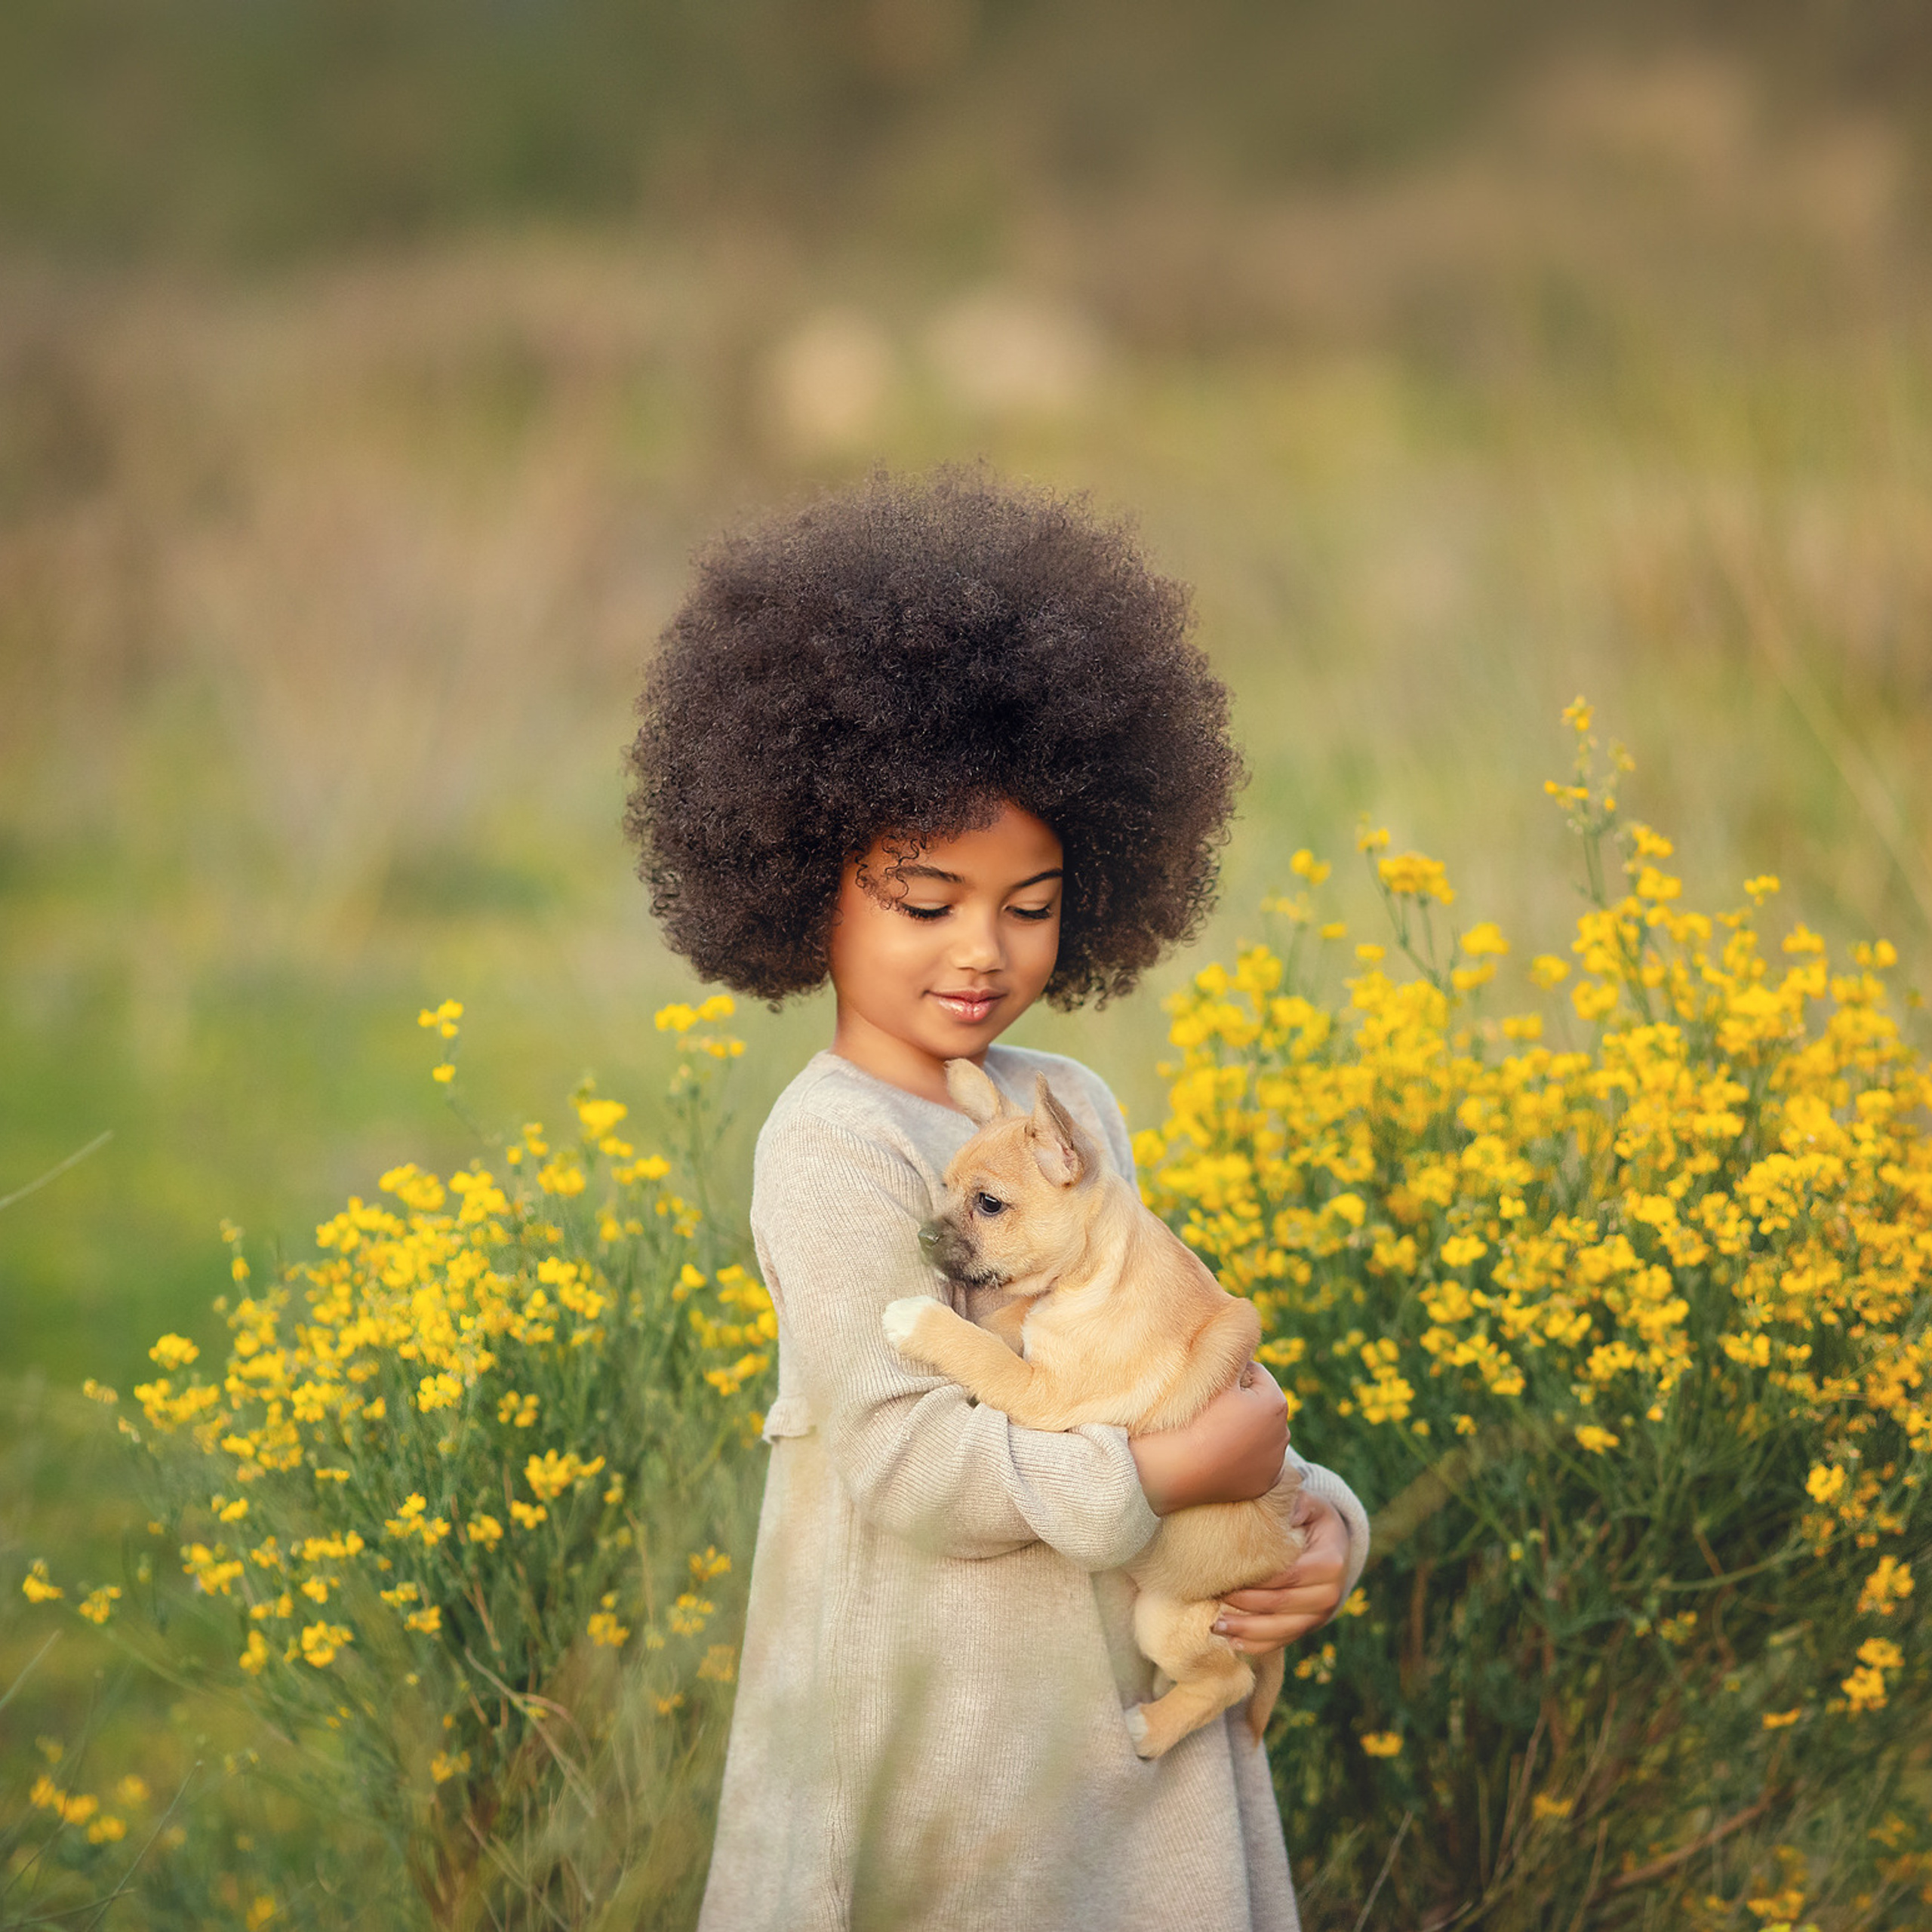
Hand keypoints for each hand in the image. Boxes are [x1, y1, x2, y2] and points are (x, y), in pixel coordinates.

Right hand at [1130, 1362, 1289, 1516]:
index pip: (1255, 1373)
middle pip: (1260, 1403)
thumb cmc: (1190, 1418)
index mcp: (1275, 1403)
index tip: (1208, 1385)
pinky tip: (1222, 1452)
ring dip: (1244, 1428)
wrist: (1170, 1472)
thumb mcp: (1212, 1375)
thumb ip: (1231, 1353)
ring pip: (1259, 1432)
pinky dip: (1244, 1455)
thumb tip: (1239, 1336)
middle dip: (1242, 1401)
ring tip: (1213, 1431)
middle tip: (1209, 1409)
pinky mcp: (1262, 1485)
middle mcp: (1283, 1433)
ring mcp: (1274, 1463)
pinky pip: (1257, 1460)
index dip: (1230, 1375)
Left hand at [1211, 1491, 1350, 1653]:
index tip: (1227, 1580)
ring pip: (1282, 1630)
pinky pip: (1282, 1641)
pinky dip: (1257, 1645)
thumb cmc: (1313, 1519)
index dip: (1258, 1583)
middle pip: (1282, 1606)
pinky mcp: (1308, 1627)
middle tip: (1214, 1602)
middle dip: (1246, 1607)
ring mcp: (1319, 1615)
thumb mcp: (1311, 1504)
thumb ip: (1298, 1503)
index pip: (1289, 1577)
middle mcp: (1329, 1594)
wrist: (1333, 1544)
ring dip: (1247, 1632)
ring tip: (1216, 1626)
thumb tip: (1286, 1511)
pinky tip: (1232, 1642)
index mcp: (1330, 1562)